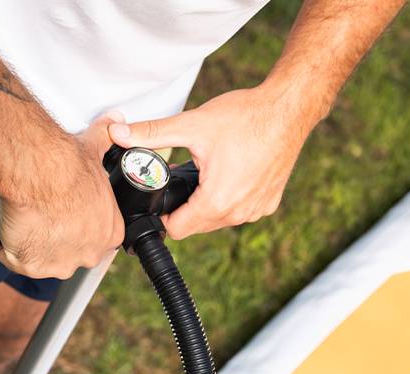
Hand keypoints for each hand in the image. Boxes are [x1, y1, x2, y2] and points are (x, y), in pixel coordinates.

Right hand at [0, 113, 124, 278]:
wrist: (37, 170)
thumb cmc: (66, 164)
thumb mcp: (94, 149)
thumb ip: (106, 139)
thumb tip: (114, 123)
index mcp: (109, 232)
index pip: (94, 238)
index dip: (76, 225)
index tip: (63, 212)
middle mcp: (89, 254)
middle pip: (70, 253)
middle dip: (56, 238)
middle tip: (42, 214)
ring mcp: (60, 264)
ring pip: (44, 260)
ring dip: (33, 245)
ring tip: (25, 219)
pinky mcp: (32, 267)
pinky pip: (17, 261)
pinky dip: (9, 248)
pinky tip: (9, 228)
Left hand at [108, 87, 313, 239]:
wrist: (290, 109)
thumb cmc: (247, 116)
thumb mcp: (193, 124)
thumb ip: (152, 133)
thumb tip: (118, 134)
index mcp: (216, 201)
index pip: (176, 229)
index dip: (163, 214)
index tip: (160, 195)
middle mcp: (238, 214)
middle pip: (196, 226)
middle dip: (184, 206)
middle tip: (181, 178)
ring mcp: (255, 212)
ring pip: (217, 220)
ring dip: (206, 203)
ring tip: (205, 173)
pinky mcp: (268, 205)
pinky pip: (239, 212)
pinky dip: (230, 199)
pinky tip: (230, 173)